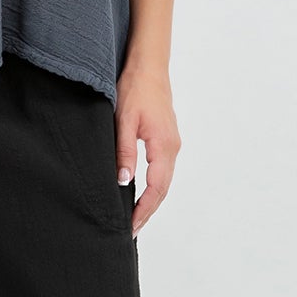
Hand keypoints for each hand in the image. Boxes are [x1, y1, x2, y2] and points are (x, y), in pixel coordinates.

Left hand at [113, 57, 178, 236]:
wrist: (148, 66)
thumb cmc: (135, 89)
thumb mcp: (124, 121)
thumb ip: (125, 152)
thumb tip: (124, 182)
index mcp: (164, 146)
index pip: (156, 189)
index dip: (143, 210)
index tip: (130, 226)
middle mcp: (173, 148)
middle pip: (163, 189)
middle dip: (148, 211)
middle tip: (131, 231)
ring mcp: (172, 143)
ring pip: (164, 181)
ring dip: (151, 200)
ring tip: (134, 217)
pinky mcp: (166, 139)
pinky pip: (162, 170)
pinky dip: (153, 186)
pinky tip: (141, 193)